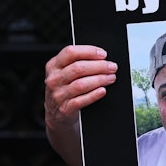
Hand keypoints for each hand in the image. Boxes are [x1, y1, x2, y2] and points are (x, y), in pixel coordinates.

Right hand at [44, 45, 116, 164]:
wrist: (56, 114)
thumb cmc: (64, 89)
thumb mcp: (63, 72)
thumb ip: (76, 63)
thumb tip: (101, 58)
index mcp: (53, 66)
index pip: (70, 52)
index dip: (89, 51)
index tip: (103, 54)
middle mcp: (54, 79)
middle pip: (78, 68)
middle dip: (99, 66)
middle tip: (112, 67)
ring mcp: (58, 95)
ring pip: (81, 84)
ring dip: (100, 79)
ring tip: (111, 78)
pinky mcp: (66, 109)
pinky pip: (82, 100)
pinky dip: (94, 95)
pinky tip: (103, 90)